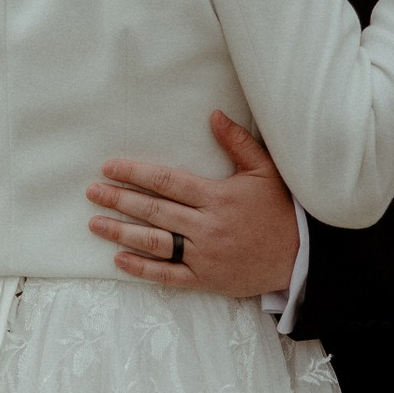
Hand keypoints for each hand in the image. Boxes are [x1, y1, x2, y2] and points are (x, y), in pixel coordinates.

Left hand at [87, 115, 302, 298]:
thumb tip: (214, 114)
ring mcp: (204, 254)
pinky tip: (119, 259)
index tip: (110, 168)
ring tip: (95, 223)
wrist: (301, 256)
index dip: (135, 173)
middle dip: (119, 199)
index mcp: (217, 196)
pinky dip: (142, 268)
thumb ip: (238, 142)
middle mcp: (207, 225)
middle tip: (92, 192)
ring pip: (155, 242)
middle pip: (153, 210)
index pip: (167, 181)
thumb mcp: (265, 170)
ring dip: (121, 232)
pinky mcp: (206, 278)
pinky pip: (168, 275)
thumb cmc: (281, 210)